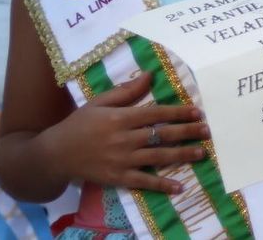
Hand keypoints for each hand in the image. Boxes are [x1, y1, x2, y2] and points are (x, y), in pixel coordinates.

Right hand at [40, 71, 207, 193]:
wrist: (55, 154)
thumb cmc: (79, 124)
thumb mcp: (99, 102)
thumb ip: (126, 91)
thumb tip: (150, 75)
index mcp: (120, 118)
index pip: (156, 114)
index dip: (178, 112)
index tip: (198, 112)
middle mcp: (124, 139)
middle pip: (161, 134)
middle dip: (187, 132)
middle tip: (208, 131)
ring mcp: (122, 160)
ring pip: (157, 157)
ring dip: (182, 155)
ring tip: (202, 153)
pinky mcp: (117, 177)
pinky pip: (143, 182)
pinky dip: (161, 185)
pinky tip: (179, 187)